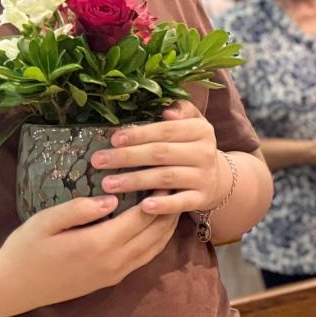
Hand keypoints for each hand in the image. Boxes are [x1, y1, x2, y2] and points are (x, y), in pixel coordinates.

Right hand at [0, 195, 182, 309]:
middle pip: (155, 234)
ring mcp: (114, 274)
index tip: (165, 177)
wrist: (10, 289)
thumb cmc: (24, 249)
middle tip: (176, 187)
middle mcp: (114, 262)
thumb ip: (79, 209)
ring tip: (173, 204)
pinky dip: (156, 241)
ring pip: (154, 249)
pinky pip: (143, 259)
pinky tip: (156, 227)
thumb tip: (112, 198)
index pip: (142, 217)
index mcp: (99, 244)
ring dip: (166, 227)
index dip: (157, 198)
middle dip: (169, 210)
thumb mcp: (45, 222)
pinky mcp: (110, 281)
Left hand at [88, 101, 228, 217]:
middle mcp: (205, 152)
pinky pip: (181, 203)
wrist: (217, 178)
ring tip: (107, 184)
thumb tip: (166, 111)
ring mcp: (204, 177)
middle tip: (98, 161)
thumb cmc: (191, 146)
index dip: (139, 134)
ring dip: (135, 181)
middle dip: (127, 157)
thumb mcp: (192, 123)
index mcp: (201, 130)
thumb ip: (181, 110)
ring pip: (166, 178)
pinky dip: (163, 205)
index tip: (113, 139)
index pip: (166, 130)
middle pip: (161, 154)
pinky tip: (143, 206)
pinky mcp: (201, 198)